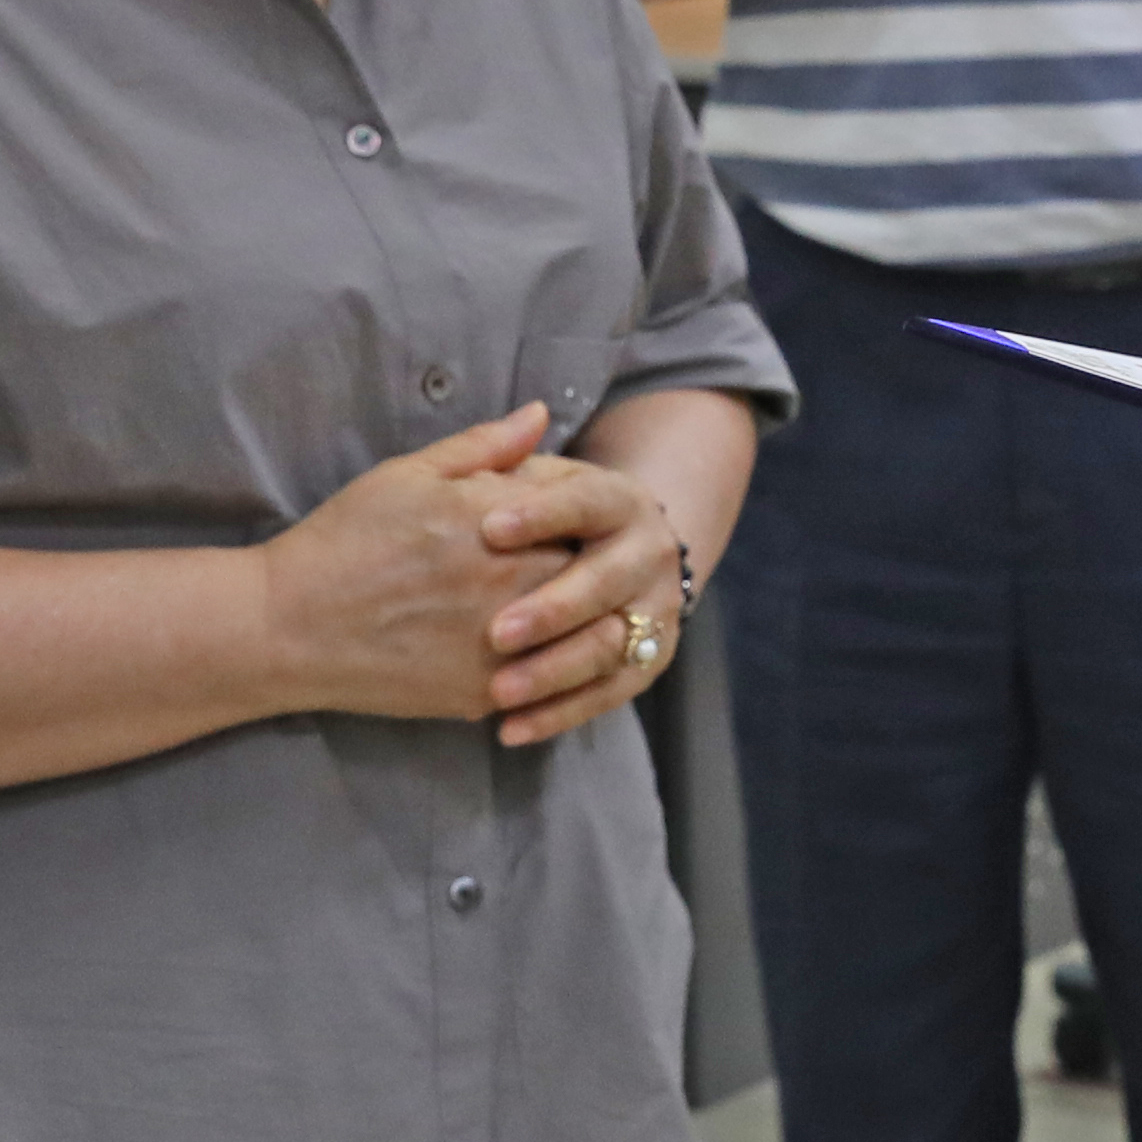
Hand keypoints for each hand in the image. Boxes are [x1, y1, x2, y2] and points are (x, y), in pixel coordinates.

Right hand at [252, 405, 589, 727]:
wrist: (289, 628)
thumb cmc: (344, 540)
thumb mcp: (408, 475)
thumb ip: (484, 447)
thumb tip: (541, 414)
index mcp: (500, 519)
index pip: (586, 506)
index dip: (584, 506)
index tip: (570, 510)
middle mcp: (513, 582)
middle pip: (594, 569)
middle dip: (592, 562)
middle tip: (578, 559)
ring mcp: (505, 645)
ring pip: (583, 633)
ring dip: (583, 619)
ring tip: (557, 606)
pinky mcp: (487, 693)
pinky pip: (545, 679)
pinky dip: (548, 662)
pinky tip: (529, 647)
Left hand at [478, 457, 689, 749]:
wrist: (616, 555)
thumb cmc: (546, 514)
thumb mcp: (529, 479)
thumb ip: (508, 452)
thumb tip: (532, 412)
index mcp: (621, 499)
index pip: (586, 501)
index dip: (542, 514)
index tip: (487, 529)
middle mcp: (650, 553)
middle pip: (606, 582)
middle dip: (553, 608)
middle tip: (497, 632)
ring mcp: (653, 611)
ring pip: (609, 646)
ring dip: (555, 672)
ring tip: (498, 693)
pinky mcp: (647, 662)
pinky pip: (607, 694)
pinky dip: (560, 714)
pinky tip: (509, 729)